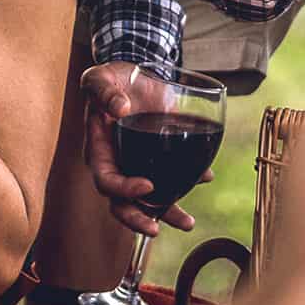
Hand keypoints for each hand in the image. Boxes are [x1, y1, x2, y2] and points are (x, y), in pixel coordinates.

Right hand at [83, 63, 205, 238]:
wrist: (135, 75)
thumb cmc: (110, 79)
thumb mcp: (100, 78)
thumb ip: (105, 91)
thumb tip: (120, 107)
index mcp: (99, 151)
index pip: (106, 180)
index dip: (123, 189)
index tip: (147, 186)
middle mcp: (118, 164)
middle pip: (122, 203)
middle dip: (138, 219)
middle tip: (156, 229)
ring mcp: (138, 164)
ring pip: (149, 199)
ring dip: (167, 213)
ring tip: (188, 223)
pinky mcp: (158, 157)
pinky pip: (171, 178)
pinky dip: (188, 181)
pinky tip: (205, 177)